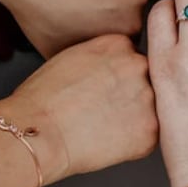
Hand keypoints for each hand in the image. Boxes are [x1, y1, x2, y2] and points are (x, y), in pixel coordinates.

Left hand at [0, 0, 146, 57]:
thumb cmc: (38, 5)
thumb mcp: (57, 50)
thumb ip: (84, 54)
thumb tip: (87, 55)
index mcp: (129, 25)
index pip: (127, 34)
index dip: (105, 31)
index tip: (87, 27)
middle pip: (127, 5)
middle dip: (108, 6)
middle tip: (78, 4)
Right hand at [0, 35, 157, 185]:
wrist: (38, 132)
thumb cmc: (43, 99)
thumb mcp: (72, 56)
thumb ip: (102, 55)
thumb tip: (113, 66)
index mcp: (119, 44)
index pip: (131, 56)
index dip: (117, 75)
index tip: (104, 87)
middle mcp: (139, 65)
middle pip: (145, 79)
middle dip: (129, 93)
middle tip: (103, 108)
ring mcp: (148, 98)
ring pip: (149, 108)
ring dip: (133, 117)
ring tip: (102, 125)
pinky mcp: (150, 131)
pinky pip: (147, 136)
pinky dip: (132, 142)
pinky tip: (107, 141)